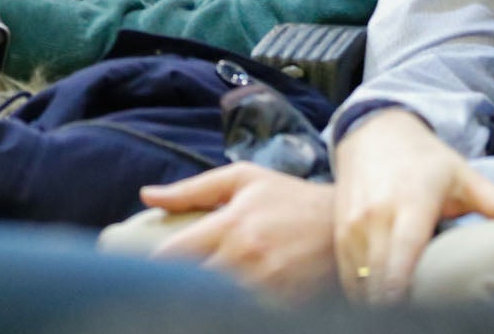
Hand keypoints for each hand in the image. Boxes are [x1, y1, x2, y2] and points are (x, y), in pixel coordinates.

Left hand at [139, 164, 339, 300]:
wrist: (346, 224)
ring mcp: (266, 285)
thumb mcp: (244, 180)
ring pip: (215, 303)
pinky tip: (228, 302)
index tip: (149, 266)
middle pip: (191, 284)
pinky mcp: (284, 305)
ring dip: (203, 299)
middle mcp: (246, 256)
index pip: (174, 254)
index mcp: (230, 224)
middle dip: (176, 285)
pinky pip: (245, 313)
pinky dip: (233, 309)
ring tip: (195, 294)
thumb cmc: (289, 199)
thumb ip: (192, 189)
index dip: (156, 264)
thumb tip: (147, 196)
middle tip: (170, 283)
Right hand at [332, 109, 493, 302]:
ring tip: (402, 316)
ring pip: (360, 281)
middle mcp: (377, 214)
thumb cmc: (426, 160)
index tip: (419, 314)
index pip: (404, 256)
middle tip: (421, 319)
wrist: (375, 131)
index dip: (404, 292)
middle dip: (394, 306)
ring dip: (377, 303)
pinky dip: (361, 294)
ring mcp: (353, 223)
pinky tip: (381, 307)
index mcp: (412, 203)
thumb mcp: (465, 176)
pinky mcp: (339, 230)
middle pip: (379, 277)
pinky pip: (347, 274)